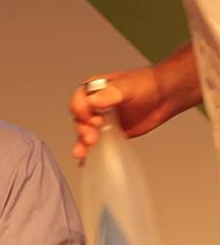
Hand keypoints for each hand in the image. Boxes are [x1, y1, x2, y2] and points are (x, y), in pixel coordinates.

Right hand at [70, 46, 200, 161]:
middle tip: (91, 138)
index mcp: (93, 90)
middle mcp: (94, 106)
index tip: (91, 119)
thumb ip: (110, 94)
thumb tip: (94, 102)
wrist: (165, 96)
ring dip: (82, 143)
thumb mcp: (128, 86)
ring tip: (83, 153)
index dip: (81, 111)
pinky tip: (86, 160)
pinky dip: (90, 152)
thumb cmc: (146, 84)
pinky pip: (96, 143)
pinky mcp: (109, 133)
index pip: (79, 101)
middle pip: (80, 120)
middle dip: (83, 130)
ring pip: (84, 133)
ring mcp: (101, 120)